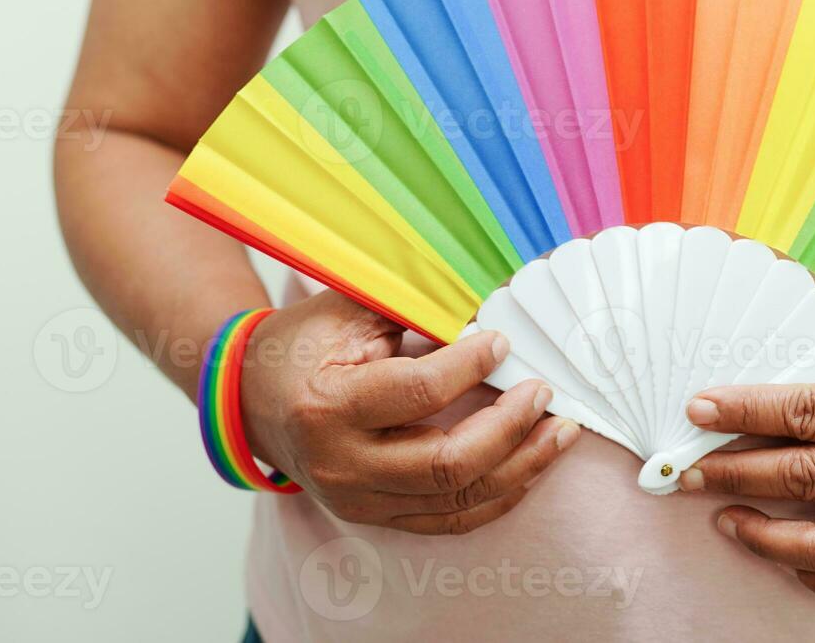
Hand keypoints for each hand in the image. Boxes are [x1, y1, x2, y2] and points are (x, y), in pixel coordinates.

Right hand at [237, 291, 578, 533]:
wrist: (252, 398)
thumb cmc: (304, 345)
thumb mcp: (346, 309)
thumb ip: (412, 303)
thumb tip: (490, 293)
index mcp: (328, 406)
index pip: (416, 393)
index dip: (469, 366)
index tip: (502, 339)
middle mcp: (343, 465)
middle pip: (446, 465)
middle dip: (509, 429)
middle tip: (545, 391)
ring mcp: (361, 500)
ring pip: (458, 501)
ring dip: (521, 467)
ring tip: (561, 431)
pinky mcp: (379, 516)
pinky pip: (451, 520)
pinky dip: (500, 495)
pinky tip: (532, 464)